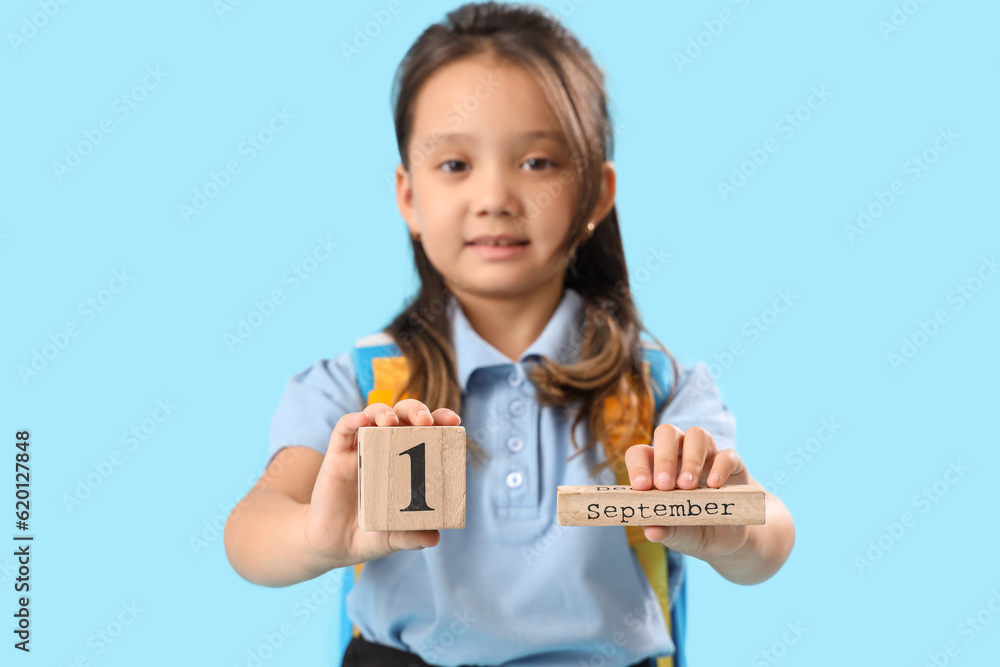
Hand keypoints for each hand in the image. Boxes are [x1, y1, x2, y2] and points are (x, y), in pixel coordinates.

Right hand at [303, 399, 461, 567]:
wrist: (334, 545)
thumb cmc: (371, 534)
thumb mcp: (394, 538)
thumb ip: (412, 537)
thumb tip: (434, 539)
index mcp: (408, 461)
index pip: (427, 431)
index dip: (441, 420)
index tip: (454, 421)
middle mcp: (386, 449)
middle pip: (403, 416)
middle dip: (416, 410)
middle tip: (426, 421)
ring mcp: (362, 449)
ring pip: (374, 414)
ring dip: (384, 411)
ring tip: (391, 421)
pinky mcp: (337, 455)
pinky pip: (343, 429)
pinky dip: (353, 419)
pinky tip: (361, 420)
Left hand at [624, 424, 751, 560]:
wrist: (725, 538)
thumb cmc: (690, 528)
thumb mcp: (676, 534)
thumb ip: (664, 530)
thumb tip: (651, 531)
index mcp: (656, 467)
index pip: (640, 453)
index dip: (638, 465)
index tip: (642, 486)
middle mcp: (680, 455)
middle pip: (667, 433)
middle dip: (664, 458)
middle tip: (664, 485)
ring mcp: (707, 456)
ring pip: (697, 434)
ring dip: (690, 459)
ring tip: (687, 487)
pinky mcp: (733, 465)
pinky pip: (728, 454)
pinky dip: (720, 467)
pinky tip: (714, 485)